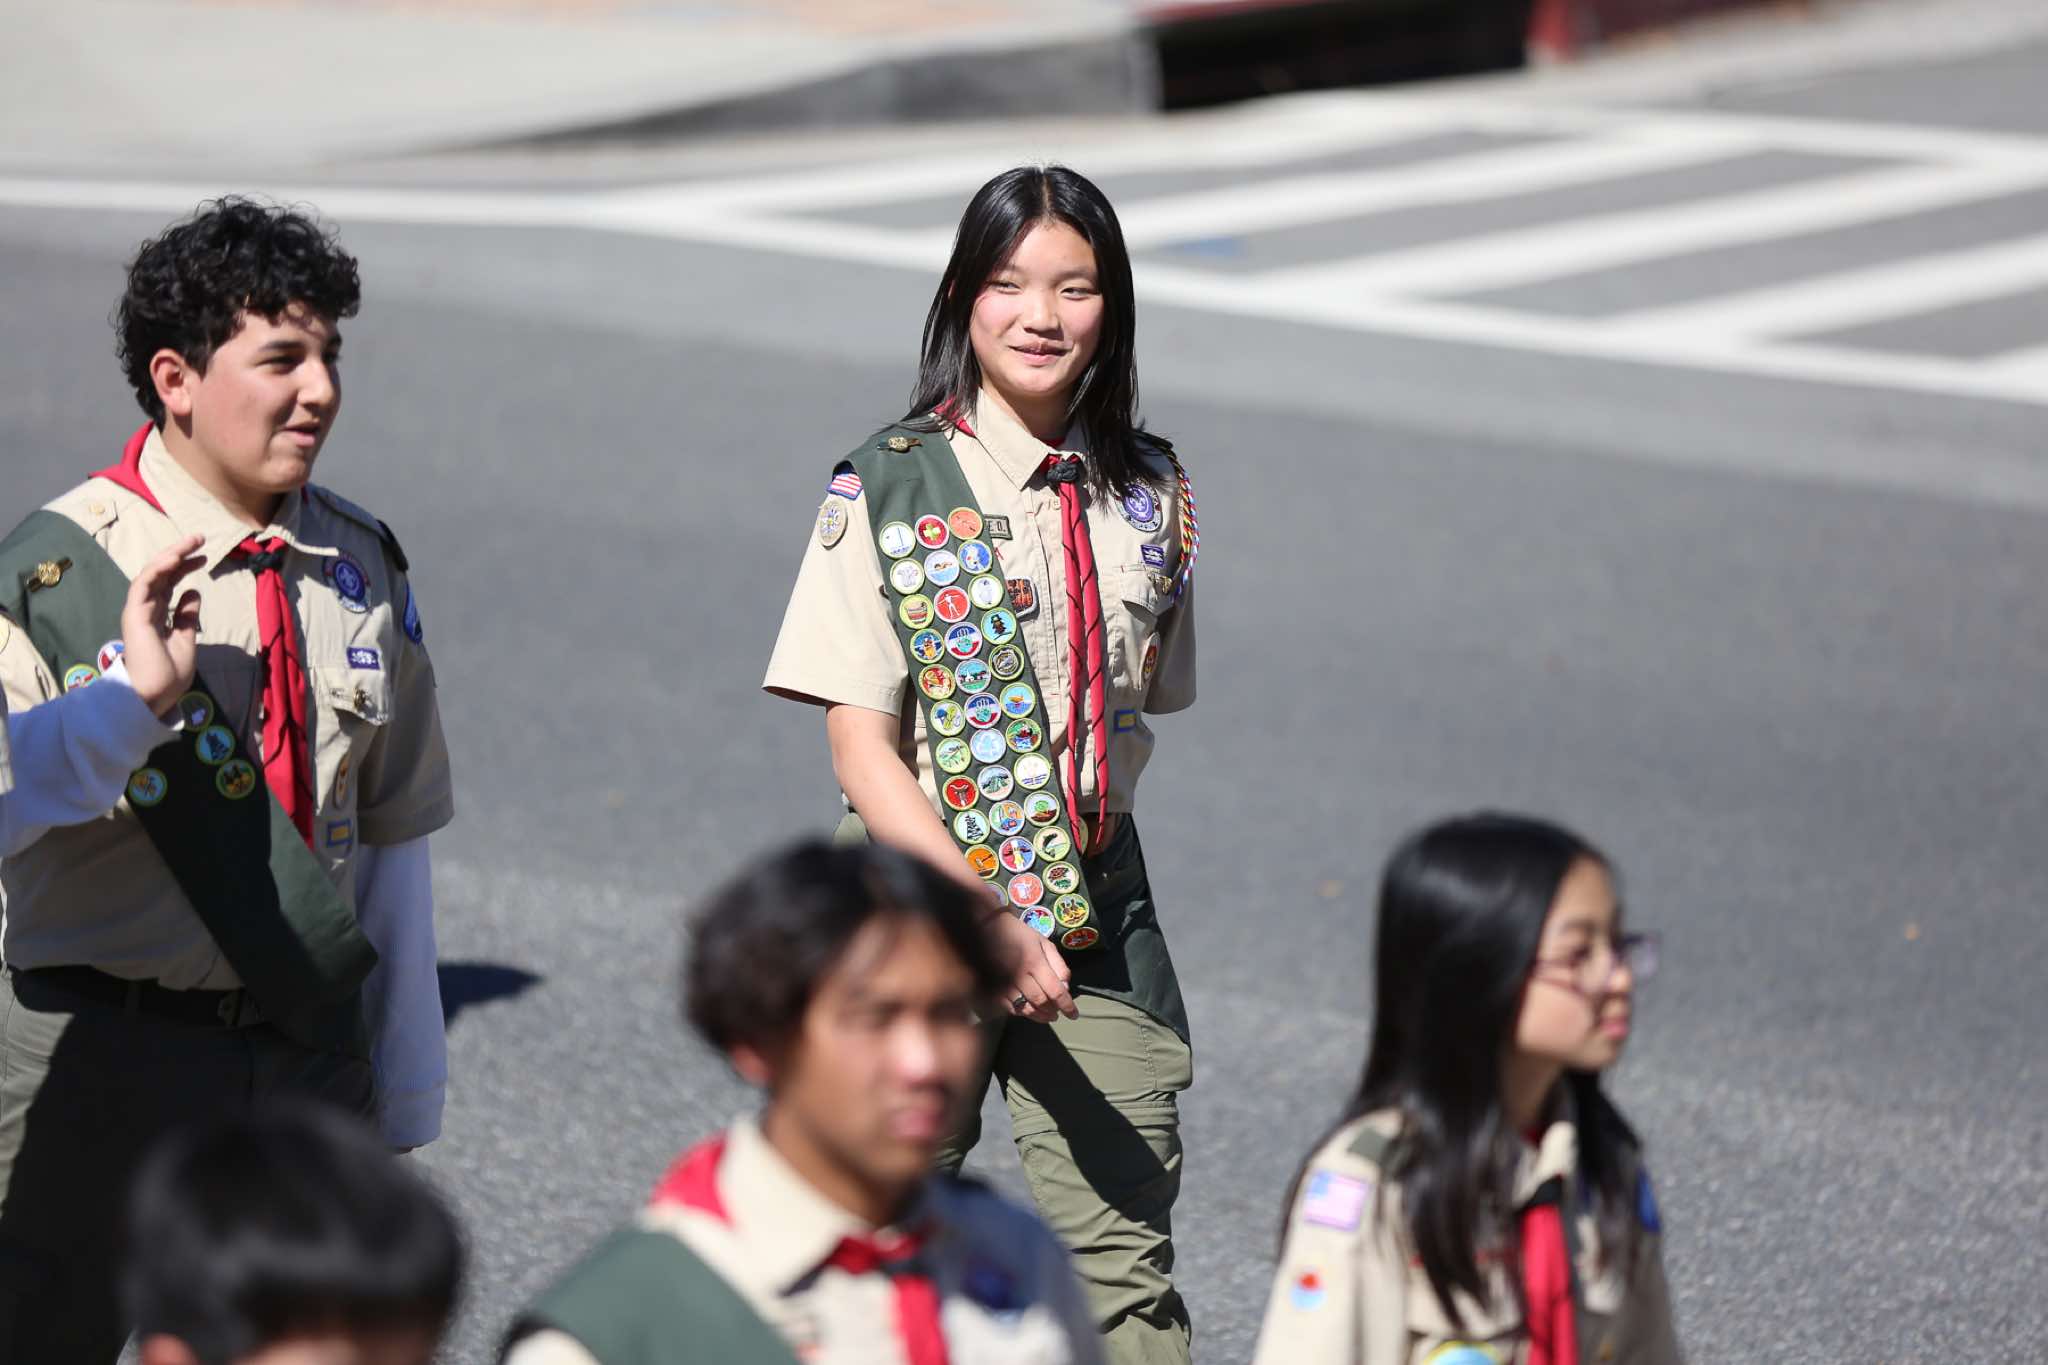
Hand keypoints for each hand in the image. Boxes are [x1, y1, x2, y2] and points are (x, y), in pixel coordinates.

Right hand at [121, 535, 204, 720]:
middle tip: (200, 538)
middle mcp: (146, 609)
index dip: (185, 567)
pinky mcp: (134, 614)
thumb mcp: (186, 639)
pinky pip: (143, 585)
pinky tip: (174, 558)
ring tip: (191, 542)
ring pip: (152, 574)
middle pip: (161, 574)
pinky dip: (157, 570)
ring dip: (170, 555)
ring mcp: (138, 611)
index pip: (169, 583)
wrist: (155, 694)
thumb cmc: (168, 673)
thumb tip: (194, 591)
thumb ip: (187, 615)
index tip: (205, 557)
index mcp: (157, 615)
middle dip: (179, 553)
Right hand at [991, 912, 1076, 1022]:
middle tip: (1058, 1013)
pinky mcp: (993, 989)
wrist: (988, 929)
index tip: (1073, 1014)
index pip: (1055, 991)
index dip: (1066, 1006)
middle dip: (1052, 1011)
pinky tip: (1029, 1010)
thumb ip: (1058, 966)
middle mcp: (1019, 975)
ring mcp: (1004, 984)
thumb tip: (1065, 988)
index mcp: (1035, 962)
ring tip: (1047, 1015)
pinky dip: (1022, 1013)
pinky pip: (1010, 1008)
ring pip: (1025, 1009)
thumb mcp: (1045, 944)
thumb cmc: (1020, 935)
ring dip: (1039, 1016)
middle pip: (1041, 1002)